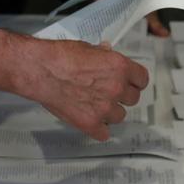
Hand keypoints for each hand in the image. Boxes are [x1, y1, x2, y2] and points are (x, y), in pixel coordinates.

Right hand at [17, 38, 148, 140]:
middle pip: (133, 99)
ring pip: (119, 116)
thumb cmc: (60, 57)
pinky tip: (92, 122)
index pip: (142, 79)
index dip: (135, 81)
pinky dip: (98, 130)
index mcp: (119, 67)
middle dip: (122, 96)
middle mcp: (116, 88)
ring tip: (96, 105)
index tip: (130, 83)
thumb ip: (104, 57)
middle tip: (109, 93)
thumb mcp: (88, 48)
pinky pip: (104, 134)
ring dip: (110, 113)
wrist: (41, 71)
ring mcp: (104, 108)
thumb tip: (108, 56)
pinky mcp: (90, 123)